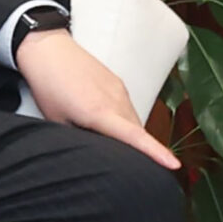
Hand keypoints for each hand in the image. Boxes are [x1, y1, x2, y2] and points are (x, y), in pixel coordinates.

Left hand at [17, 30, 180, 169]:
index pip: (135, 137)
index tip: (174, 164)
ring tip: (116, 146)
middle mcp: (115, 100)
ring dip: (131, 135)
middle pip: (138, 132)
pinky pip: (129, 107)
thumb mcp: (58, 122)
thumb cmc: (49, 87)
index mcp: (100, 113)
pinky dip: (126, 121)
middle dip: (141, 151)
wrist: (49, 51)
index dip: (156, 152)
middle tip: (133, 169)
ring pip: (134, 120)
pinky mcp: (118, 82)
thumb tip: (95, 153)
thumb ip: (81, 139)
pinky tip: (110, 124)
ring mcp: (119, 89)